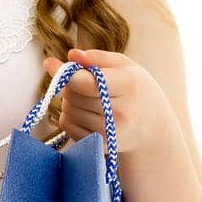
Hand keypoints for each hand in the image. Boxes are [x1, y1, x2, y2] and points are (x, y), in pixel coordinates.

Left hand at [40, 47, 170, 158]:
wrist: (152, 128)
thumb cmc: (136, 90)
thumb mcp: (125, 66)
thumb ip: (97, 57)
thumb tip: (71, 55)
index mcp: (129, 85)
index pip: (86, 82)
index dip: (63, 72)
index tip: (50, 63)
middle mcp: (121, 111)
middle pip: (73, 95)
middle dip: (70, 85)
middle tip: (83, 83)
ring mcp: (110, 132)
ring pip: (68, 110)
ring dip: (69, 101)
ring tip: (89, 99)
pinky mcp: (99, 145)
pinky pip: (67, 126)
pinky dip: (69, 117)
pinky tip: (86, 113)